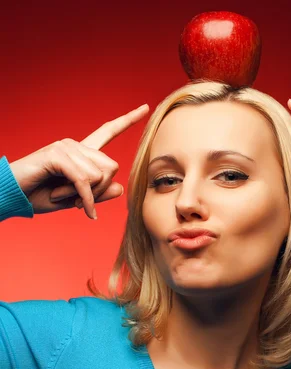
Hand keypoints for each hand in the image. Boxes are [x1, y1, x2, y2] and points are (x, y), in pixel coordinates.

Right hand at [9, 104, 149, 219]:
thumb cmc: (40, 196)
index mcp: (82, 152)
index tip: (146, 107)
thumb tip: (120, 188)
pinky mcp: (57, 155)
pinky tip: (78, 208)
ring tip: (62, 196)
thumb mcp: (75, 200)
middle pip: (111, 168)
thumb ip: (97, 195)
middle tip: (80, 201)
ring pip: (99, 176)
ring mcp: (66, 147)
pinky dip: (83, 199)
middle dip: (100, 192)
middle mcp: (76, 145)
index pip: (108, 131)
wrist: (14, 195)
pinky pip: (84, 181)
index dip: (127, 120)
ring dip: (86, 196)